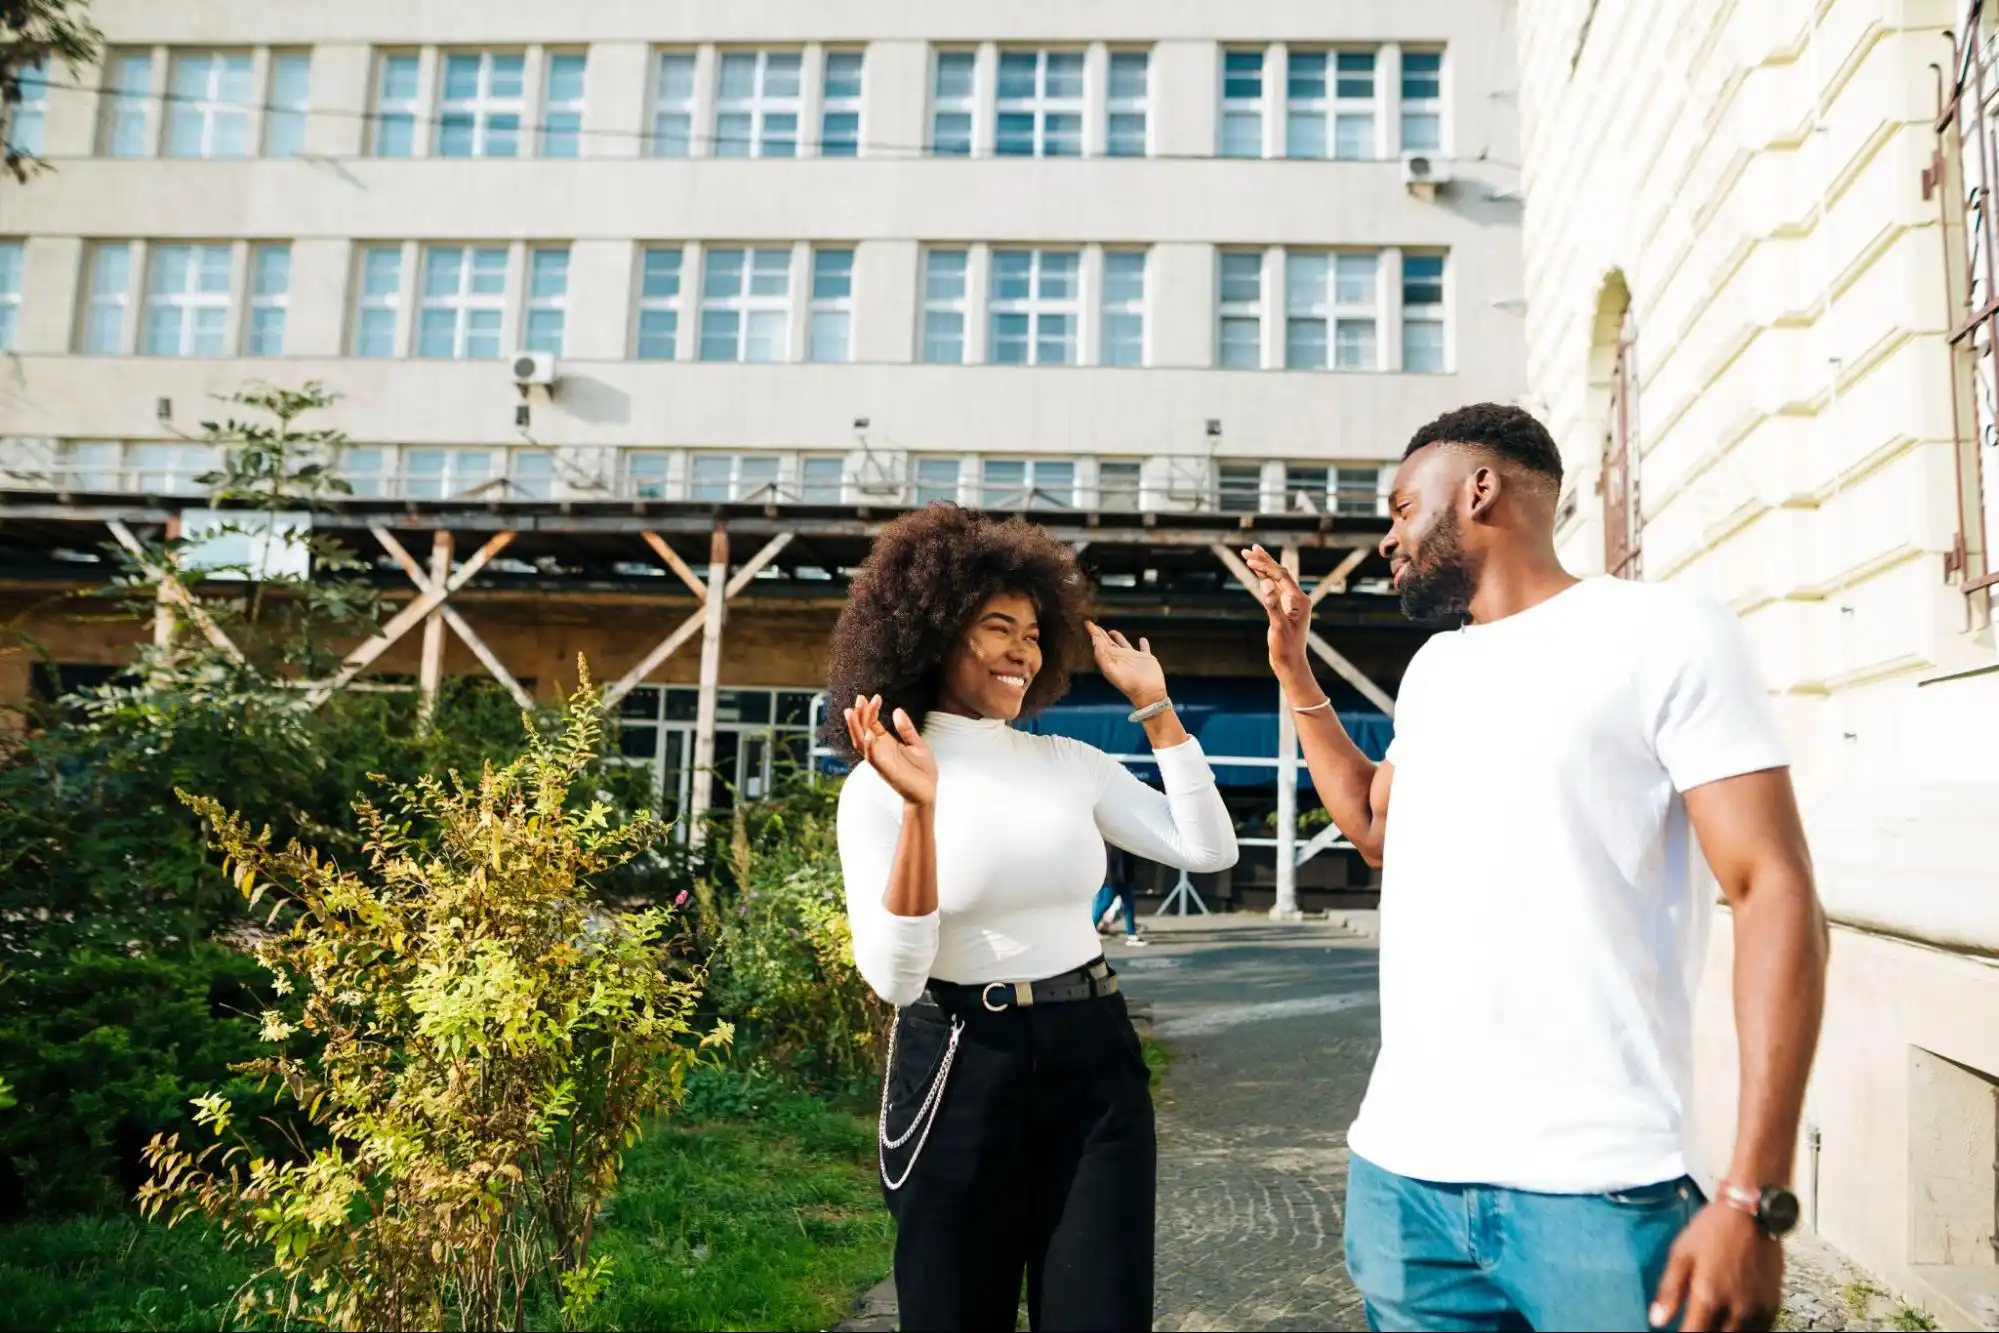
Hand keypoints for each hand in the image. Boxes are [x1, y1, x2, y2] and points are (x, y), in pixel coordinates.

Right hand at [843, 695, 937, 807]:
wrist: (927, 793)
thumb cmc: (922, 771)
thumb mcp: (918, 745)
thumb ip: (907, 729)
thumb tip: (897, 710)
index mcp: (886, 743)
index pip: (871, 723)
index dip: (871, 710)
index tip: (875, 696)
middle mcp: (879, 750)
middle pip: (862, 730)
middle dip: (859, 715)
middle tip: (859, 698)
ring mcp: (880, 760)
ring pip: (860, 743)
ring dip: (856, 728)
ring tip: (852, 712)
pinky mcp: (885, 770)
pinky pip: (872, 758)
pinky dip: (869, 746)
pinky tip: (869, 733)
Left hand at [1087, 621, 1167, 709]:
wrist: (1148, 694)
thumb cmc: (1129, 685)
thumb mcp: (1111, 671)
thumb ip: (1102, 657)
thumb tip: (1095, 642)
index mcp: (1112, 659)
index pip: (1100, 643)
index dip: (1094, 633)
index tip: (1087, 623)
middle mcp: (1121, 657)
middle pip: (1109, 642)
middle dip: (1101, 634)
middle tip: (1094, 625)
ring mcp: (1134, 658)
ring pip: (1124, 644)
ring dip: (1118, 638)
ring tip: (1112, 631)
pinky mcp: (1146, 659)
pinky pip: (1144, 648)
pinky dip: (1143, 644)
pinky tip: (1142, 639)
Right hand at [1241, 544, 1312, 676]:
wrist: (1290, 663)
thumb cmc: (1285, 647)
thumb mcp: (1278, 627)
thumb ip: (1272, 605)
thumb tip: (1266, 584)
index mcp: (1299, 600)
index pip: (1282, 576)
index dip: (1266, 565)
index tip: (1249, 559)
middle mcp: (1297, 598)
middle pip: (1280, 573)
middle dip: (1264, 560)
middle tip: (1249, 548)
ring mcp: (1291, 603)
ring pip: (1276, 579)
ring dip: (1264, 567)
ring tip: (1250, 555)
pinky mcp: (1285, 608)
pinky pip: (1274, 589)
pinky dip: (1265, 579)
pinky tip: (1257, 573)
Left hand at [1650, 1203, 1783, 1330]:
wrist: (1752, 1212)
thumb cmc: (1713, 1229)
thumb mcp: (1681, 1254)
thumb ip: (1669, 1291)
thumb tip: (1657, 1321)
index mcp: (1709, 1296)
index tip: (1680, 1330)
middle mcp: (1736, 1308)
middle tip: (1697, 1323)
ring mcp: (1758, 1308)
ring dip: (1726, 1332)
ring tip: (1715, 1322)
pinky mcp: (1774, 1304)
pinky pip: (1761, 1331)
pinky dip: (1747, 1331)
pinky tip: (1735, 1323)